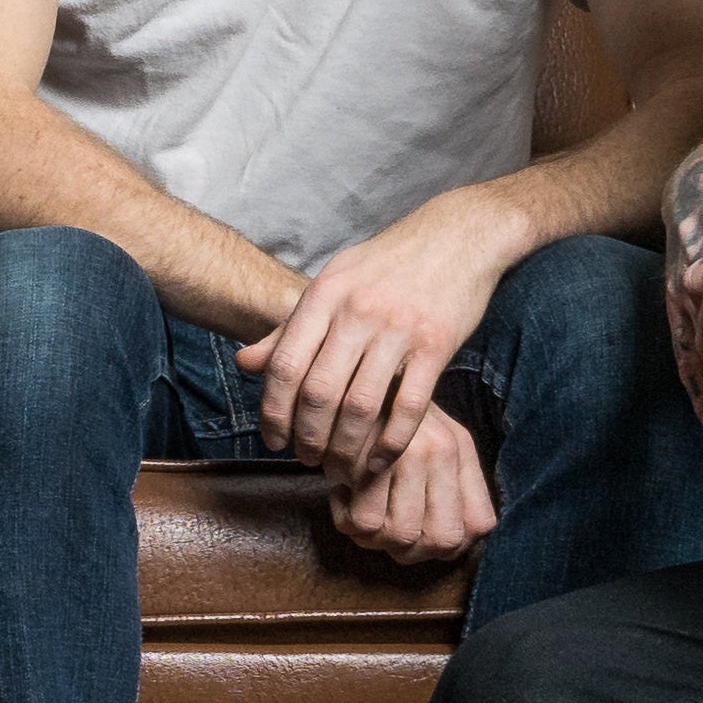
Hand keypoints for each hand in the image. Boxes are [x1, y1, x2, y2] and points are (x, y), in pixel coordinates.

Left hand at [240, 190, 523, 480]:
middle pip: (319, 392)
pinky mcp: (436, 344)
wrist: (457, 236)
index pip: (285, 365)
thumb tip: (244, 362)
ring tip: (338, 467)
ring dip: (345, 447)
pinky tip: (380, 461)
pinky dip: (391, 443)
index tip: (273, 440)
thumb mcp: (333, 281)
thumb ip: (290, 326)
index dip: (273, 411)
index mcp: (325, 294)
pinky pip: (409, 406)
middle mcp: (357, 311)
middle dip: (307, 437)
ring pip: (361, 405)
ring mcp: (398, 328)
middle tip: (306, 460)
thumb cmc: (387, 264)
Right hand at [327, 400, 495, 563]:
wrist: (343, 373)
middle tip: (383, 531)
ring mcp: (408, 453)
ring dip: (373, 538)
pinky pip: (362, 522)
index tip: (420, 537)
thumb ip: (450, 483)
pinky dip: (345, 519)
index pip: (480, 525)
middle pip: (443, 540)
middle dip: (411, 551)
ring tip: (357, 511)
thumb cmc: (380, 413)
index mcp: (460, 449)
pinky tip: (340, 494)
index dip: (451, 546)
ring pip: (400, 536)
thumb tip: (450, 543)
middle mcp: (443, 450)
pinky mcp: (366, 456)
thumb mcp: (427, 436)